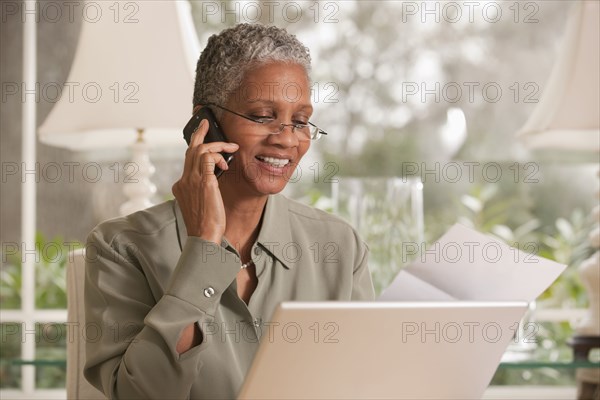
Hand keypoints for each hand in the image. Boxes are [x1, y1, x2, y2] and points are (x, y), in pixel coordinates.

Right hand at [172, 119, 238, 242]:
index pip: (187, 161)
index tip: (202, 141)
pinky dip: (218, 155)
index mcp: (181, 186)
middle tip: (206, 123)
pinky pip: (207, 157)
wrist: (203, 236)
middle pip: (189, 149)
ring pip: (200, 149)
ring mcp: (192, 180)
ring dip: (217, 145)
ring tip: (231, 147)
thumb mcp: (201, 203)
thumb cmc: (206, 224)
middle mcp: (184, 180)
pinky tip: (227, 163)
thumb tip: (213, 180)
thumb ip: (203, 190)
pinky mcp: (204, 182)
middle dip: (198, 133)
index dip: (195, 148)